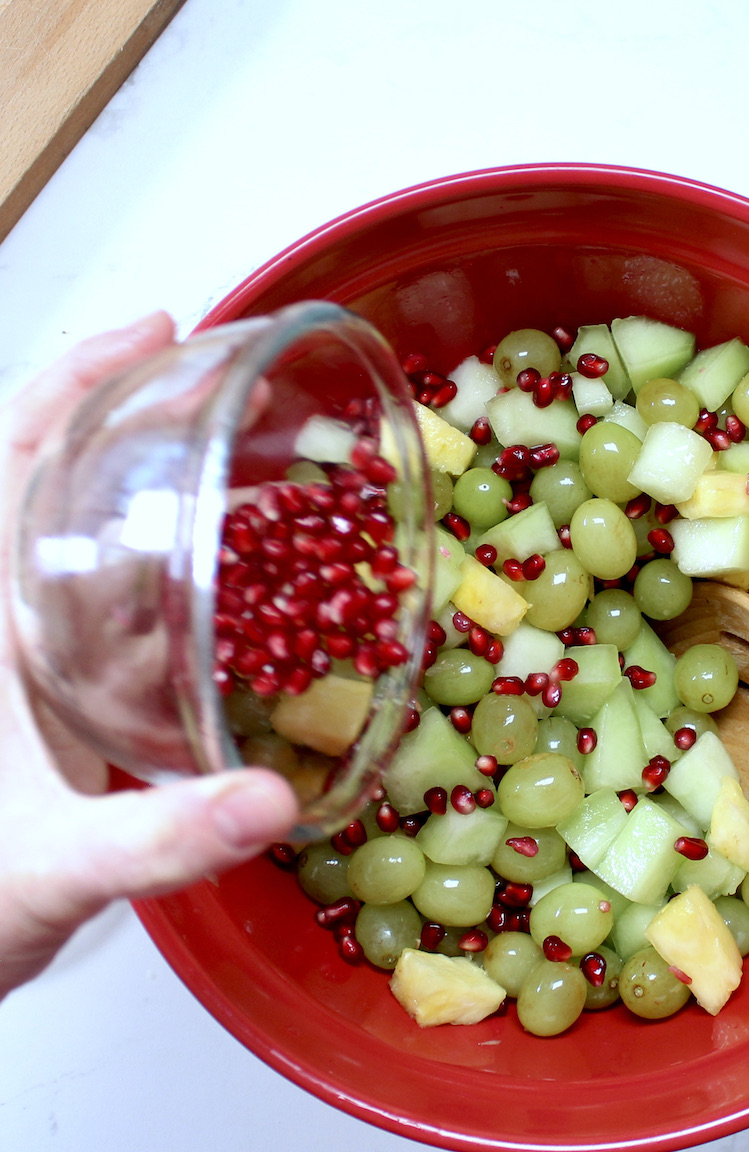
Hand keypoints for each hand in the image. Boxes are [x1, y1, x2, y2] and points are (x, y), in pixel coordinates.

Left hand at [0, 314, 298, 1000]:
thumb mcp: (48, 868)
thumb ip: (155, 838)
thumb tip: (272, 802)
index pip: (18, 466)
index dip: (80, 384)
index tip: (158, 330)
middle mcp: (21, 628)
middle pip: (82, 489)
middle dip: (157, 425)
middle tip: (243, 388)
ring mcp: (53, 667)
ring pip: (124, 554)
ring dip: (192, 507)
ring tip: (271, 471)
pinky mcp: (87, 710)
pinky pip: (153, 625)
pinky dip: (206, 594)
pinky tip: (263, 596)